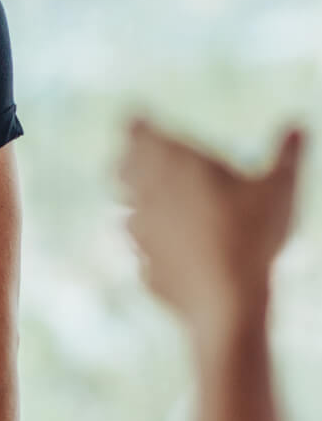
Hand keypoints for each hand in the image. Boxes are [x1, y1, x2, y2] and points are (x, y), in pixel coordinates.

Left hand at [119, 119, 303, 338]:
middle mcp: (148, 192)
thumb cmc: (253, 236)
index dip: (137, 125)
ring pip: (123, 205)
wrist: (226, 301)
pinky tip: (155, 239)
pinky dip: (142, 236)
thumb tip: (297, 123)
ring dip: (131, 196)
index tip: (137, 119)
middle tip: (132, 150)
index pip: (139, 132)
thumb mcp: (280, 189)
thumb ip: (288, 153)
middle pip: (123, 165)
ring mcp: (140, 230)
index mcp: (175, 163)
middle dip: (128, 157)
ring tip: (139, 192)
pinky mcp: (141, 262)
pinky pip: (136, 244)